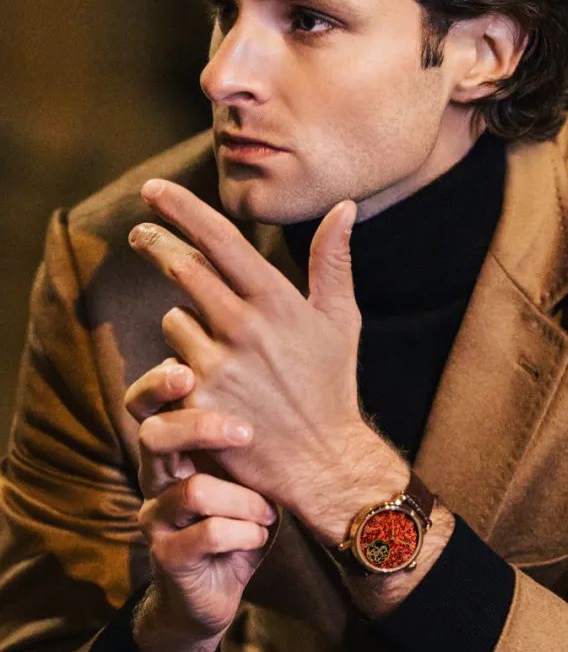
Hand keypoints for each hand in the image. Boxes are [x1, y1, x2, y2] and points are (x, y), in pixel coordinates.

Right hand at [124, 356, 277, 647]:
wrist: (218, 590)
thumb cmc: (239, 519)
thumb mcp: (247, 473)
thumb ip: (247, 438)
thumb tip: (284, 383)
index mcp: (171, 451)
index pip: (143, 406)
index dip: (156, 384)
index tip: (188, 370)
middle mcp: (153, 479)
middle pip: (153, 435)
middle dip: (201, 427)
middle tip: (245, 433)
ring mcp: (155, 519)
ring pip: (194, 490)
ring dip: (246, 501)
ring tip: (267, 513)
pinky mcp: (167, 556)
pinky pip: (210, 533)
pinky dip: (246, 533)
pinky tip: (258, 537)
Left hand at [127, 180, 395, 528]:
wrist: (324, 462)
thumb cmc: (332, 388)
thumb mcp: (342, 321)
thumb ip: (334, 261)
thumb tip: (344, 207)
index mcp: (279, 302)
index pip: (221, 241)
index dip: (181, 209)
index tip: (152, 189)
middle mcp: (245, 327)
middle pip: (181, 268)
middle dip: (154, 244)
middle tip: (139, 232)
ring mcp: (217, 365)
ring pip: (174, 320)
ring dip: (185, 325)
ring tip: (215, 353)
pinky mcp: (197, 401)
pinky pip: (169, 367)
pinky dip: (182, 370)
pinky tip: (206, 388)